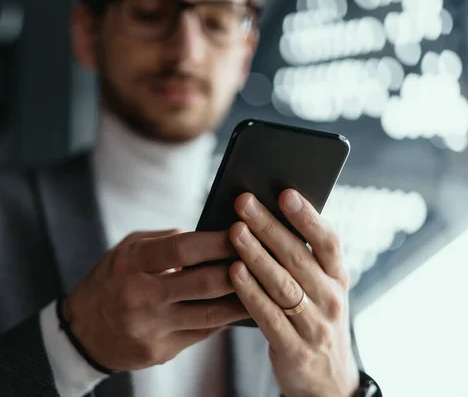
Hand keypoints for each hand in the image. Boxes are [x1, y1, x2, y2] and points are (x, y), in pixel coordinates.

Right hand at [65, 229, 249, 370]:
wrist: (82, 330)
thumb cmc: (110, 280)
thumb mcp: (126, 249)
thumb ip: (164, 241)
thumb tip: (208, 236)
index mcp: (131, 264)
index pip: (184, 249)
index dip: (218, 241)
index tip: (243, 231)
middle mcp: (140, 296)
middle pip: (203, 283)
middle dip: (239, 269)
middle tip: (263, 257)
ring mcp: (150, 328)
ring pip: (210, 314)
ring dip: (242, 299)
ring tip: (264, 284)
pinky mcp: (159, 351)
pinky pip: (203, 333)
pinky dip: (225, 318)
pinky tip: (242, 307)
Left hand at [228, 191, 358, 396]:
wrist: (326, 381)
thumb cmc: (313, 320)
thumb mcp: (319, 291)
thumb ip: (300, 261)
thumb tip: (266, 217)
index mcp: (338, 279)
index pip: (328, 242)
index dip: (308, 217)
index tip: (285, 193)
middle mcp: (331, 300)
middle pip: (299, 257)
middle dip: (269, 226)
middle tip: (244, 202)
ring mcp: (315, 326)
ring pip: (283, 284)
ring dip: (257, 255)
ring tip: (235, 232)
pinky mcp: (294, 349)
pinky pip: (269, 316)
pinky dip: (250, 293)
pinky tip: (233, 272)